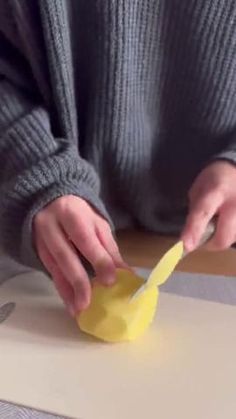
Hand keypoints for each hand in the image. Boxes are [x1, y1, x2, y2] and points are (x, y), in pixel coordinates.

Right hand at [33, 196, 126, 314]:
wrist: (50, 201)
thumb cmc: (80, 214)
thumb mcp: (97, 224)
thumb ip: (109, 248)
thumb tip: (126, 273)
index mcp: (71, 213)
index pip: (85, 239)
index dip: (98, 260)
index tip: (110, 280)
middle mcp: (51, 225)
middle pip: (64, 256)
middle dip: (78, 281)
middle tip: (88, 304)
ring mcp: (40, 238)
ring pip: (54, 267)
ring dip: (66, 291)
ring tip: (78, 310)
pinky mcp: (38, 250)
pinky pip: (50, 272)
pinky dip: (61, 289)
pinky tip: (70, 302)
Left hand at [181, 161, 235, 251]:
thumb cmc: (214, 178)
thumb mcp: (199, 189)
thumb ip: (195, 211)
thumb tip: (191, 236)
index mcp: (216, 190)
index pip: (203, 213)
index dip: (194, 230)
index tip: (186, 246)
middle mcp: (235, 203)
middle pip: (224, 236)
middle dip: (210, 244)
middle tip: (202, 238)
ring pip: (233, 239)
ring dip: (222, 237)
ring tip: (218, 223)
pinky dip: (230, 233)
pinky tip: (227, 222)